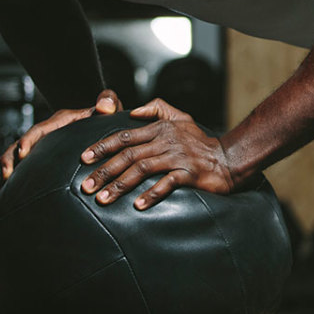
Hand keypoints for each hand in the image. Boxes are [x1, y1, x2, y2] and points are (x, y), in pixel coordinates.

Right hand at [0, 90, 121, 189]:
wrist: (102, 123)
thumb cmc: (105, 116)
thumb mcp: (108, 107)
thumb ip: (108, 102)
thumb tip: (105, 107)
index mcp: (59, 122)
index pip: (39, 130)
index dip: (28, 140)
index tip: (22, 153)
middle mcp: (47, 135)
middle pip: (21, 145)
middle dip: (10, 159)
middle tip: (6, 176)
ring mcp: (43, 148)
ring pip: (18, 158)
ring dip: (9, 170)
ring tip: (2, 186)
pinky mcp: (44, 159)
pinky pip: (25, 168)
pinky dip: (16, 179)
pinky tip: (7, 194)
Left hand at [78, 99, 236, 209]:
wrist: (228, 158)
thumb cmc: (201, 141)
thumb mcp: (180, 117)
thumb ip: (156, 107)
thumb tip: (132, 111)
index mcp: (160, 129)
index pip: (125, 136)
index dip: (103, 146)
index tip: (84, 158)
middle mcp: (166, 141)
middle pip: (129, 155)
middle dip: (104, 171)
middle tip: (86, 186)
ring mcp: (178, 157)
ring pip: (142, 169)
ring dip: (120, 184)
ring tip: (103, 198)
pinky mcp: (189, 173)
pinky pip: (167, 183)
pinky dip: (151, 194)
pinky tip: (137, 205)